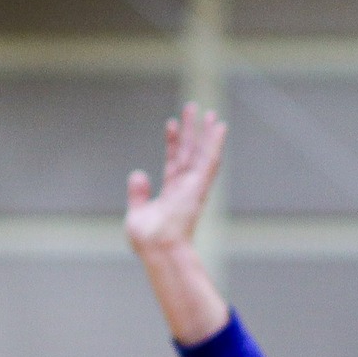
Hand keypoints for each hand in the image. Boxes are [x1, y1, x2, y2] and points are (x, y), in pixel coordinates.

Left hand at [125, 103, 225, 262]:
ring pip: (202, 154)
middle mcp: (185, 188)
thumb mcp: (137, 213)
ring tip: (211, 113)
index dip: (172, 142)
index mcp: (171, 194)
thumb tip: (138, 174)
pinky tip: (220, 127)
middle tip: (194, 108)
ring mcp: (193, 187)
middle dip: (192, 131)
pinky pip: (209, 160)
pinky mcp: (199, 186)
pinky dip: (214, 143)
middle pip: (190, 153)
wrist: (157, 248)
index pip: (173, 162)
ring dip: (206, 133)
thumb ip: (138, 194)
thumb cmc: (148, 241)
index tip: (171, 123)